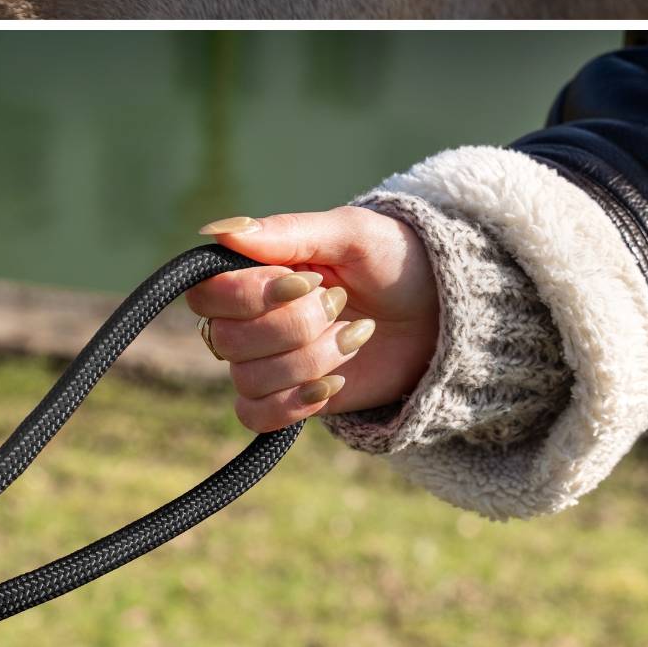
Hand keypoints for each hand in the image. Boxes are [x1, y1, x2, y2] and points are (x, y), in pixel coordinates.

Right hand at [186, 206, 437, 431]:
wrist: (438, 312)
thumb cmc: (392, 259)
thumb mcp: (350, 233)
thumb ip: (286, 232)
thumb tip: (217, 230)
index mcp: (254, 269)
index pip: (209, 293)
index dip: (250, 295)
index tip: (306, 282)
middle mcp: (250, 316)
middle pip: (228, 339)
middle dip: (295, 326)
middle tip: (340, 303)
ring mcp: (267, 359)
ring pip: (249, 378)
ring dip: (310, 360)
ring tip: (353, 338)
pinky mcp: (287, 397)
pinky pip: (255, 416)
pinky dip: (294, 403)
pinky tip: (334, 383)